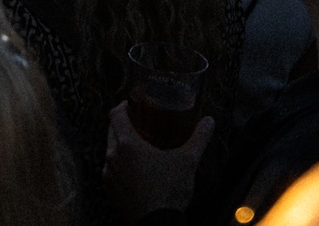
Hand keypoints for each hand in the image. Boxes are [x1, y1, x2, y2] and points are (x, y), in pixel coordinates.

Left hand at [103, 101, 213, 218]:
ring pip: (110, 152)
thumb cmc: (170, 190)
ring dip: (120, 146)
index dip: (123, 106)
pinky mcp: (110, 190)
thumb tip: (209, 121)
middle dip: (122, 125)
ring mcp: (109, 175)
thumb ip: (198, 139)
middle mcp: (112, 157)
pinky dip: (120, 165)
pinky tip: (135, 170)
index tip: (132, 105)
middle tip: (139, 124)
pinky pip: (111, 170)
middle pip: (111, 131)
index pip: (115, 115)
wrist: (158, 224)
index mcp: (126, 144)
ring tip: (138, 147)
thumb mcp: (187, 161)